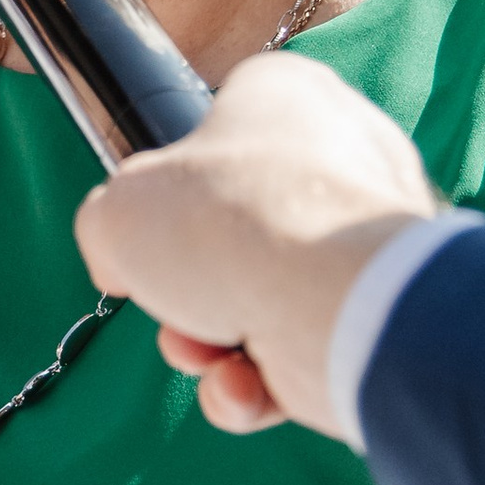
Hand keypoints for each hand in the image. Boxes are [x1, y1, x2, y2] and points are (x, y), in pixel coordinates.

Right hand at [73, 51, 441, 437]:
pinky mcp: (377, 314)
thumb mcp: (117, 211)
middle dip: (185, 291)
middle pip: (229, 233)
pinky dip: (258, 382)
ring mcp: (363, 240)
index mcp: (287, 97)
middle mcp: (340, 158)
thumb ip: (108, 227)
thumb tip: (125, 264)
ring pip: (260, 300)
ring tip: (205, 353)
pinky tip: (243, 386)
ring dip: (211, 344)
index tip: (144, 225)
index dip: (167, 187)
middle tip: (170, 304)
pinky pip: (298, 348)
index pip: (214, 128)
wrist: (333, 302)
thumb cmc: (234, 225)